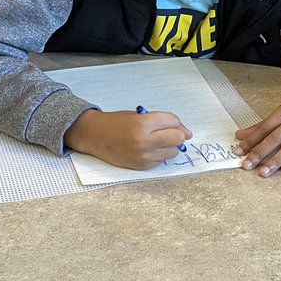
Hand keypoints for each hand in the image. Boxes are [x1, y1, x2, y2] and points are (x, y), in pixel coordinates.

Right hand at [64, 108, 190, 169]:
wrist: (95, 136)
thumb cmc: (116, 123)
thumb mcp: (138, 115)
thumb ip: (161, 121)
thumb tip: (186, 132)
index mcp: (143, 124)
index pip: (174, 122)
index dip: (176, 122)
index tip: (173, 123)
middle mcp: (145, 141)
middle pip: (177, 138)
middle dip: (178, 134)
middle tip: (172, 132)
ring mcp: (144, 156)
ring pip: (173, 152)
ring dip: (170, 146)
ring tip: (158, 140)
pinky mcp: (142, 166)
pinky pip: (162, 161)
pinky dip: (160, 154)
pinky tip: (150, 148)